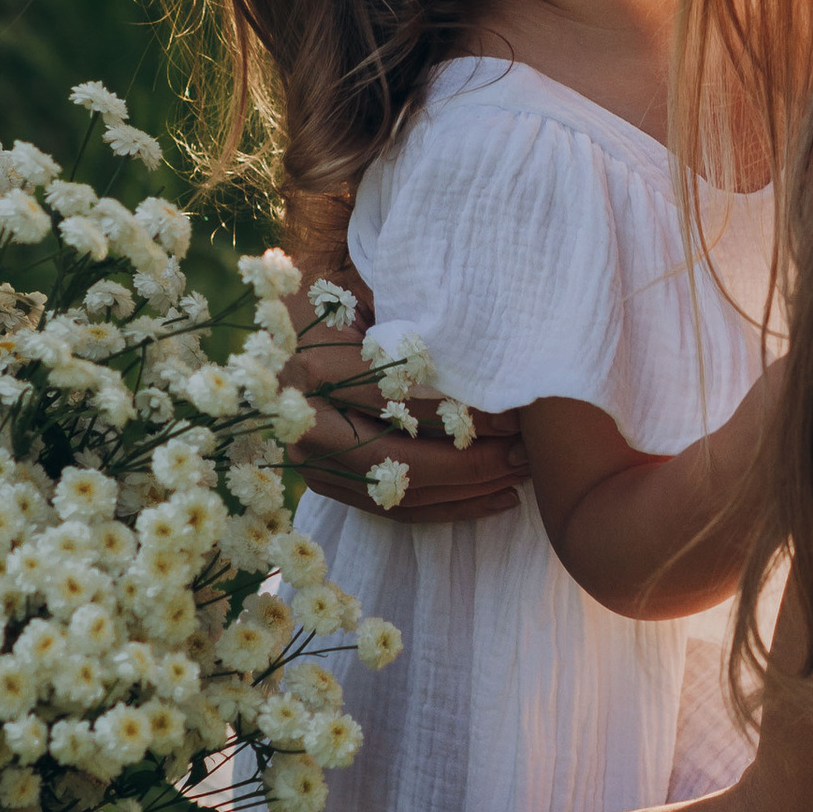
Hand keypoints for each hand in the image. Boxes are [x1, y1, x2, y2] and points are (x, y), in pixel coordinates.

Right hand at [283, 205, 527, 524]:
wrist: (287, 334)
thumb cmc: (342, 306)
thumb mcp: (372, 299)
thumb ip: (415, 321)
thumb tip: (489, 345)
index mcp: (315, 366)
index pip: (399, 400)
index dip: (461, 414)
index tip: (516, 414)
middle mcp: (305, 421)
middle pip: (398, 460)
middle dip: (471, 463)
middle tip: (525, 454)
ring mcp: (311, 461)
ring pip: (399, 494)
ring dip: (468, 490)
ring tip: (520, 475)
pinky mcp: (326, 484)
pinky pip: (394, 512)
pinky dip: (449, 509)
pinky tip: (495, 497)